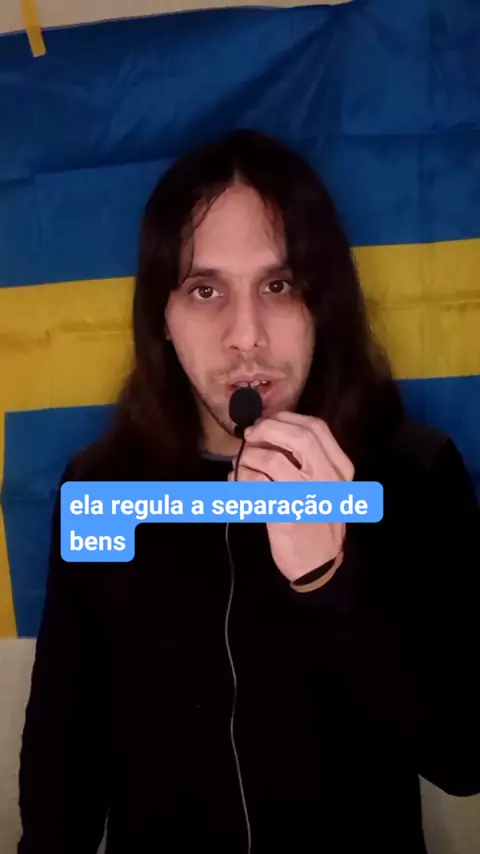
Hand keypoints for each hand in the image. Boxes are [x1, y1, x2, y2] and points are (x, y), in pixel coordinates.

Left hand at [227, 412, 354, 582]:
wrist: (318, 565)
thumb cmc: (317, 521)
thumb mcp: (325, 486)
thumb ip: (306, 459)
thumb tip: (267, 430)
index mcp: (339, 468)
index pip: (316, 428)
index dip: (287, 418)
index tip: (267, 423)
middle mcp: (328, 479)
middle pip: (298, 436)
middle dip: (267, 429)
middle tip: (250, 436)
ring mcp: (308, 496)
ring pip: (272, 458)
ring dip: (248, 457)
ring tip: (240, 465)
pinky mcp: (286, 513)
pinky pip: (256, 484)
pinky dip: (240, 479)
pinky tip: (235, 483)